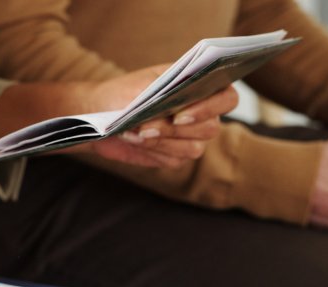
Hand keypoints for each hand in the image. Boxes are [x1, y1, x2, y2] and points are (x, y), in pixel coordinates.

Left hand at [66, 65, 238, 167]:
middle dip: (177, 129)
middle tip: (147, 127)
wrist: (100, 116)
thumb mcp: (140, 87)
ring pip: (194, 148)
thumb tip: (174, 109)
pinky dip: (154, 151)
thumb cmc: (122, 93)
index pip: (227, 98)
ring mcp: (191, 136)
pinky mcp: (176, 155)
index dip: (210, 107)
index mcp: (198, 87)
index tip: (180, 115)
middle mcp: (201, 113)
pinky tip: (134, 140)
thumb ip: (162, 95)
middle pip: (211, 128)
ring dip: (164, 141)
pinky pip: (175, 159)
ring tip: (137, 132)